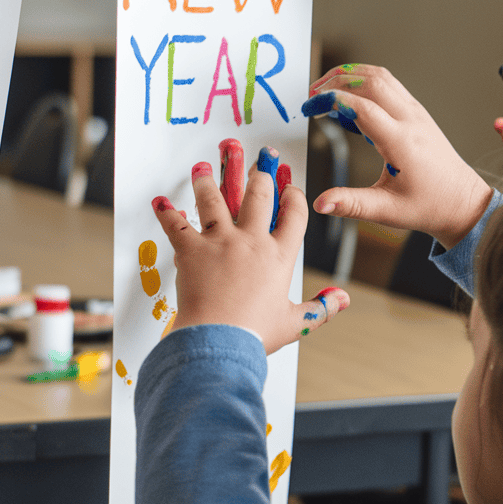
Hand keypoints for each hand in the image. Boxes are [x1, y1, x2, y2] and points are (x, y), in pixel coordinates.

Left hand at [151, 144, 348, 353]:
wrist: (218, 342)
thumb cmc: (254, 334)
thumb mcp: (294, 323)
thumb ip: (321, 308)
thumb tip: (342, 298)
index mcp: (279, 257)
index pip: (294, 216)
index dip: (294, 198)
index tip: (290, 188)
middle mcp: (251, 241)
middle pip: (257, 196)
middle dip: (258, 175)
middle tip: (255, 161)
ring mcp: (220, 242)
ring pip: (214, 200)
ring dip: (208, 181)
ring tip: (204, 167)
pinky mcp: (191, 250)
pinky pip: (176, 225)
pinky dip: (166, 214)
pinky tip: (160, 203)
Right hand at [302, 64, 492, 250]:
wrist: (463, 202)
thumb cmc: (430, 206)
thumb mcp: (387, 211)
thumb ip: (351, 205)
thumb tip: (320, 204)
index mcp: (402, 142)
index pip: (362, 107)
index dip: (332, 101)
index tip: (309, 108)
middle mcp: (411, 120)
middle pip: (371, 81)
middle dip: (336, 80)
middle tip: (312, 96)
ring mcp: (416, 113)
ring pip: (381, 77)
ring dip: (351, 76)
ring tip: (325, 91)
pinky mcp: (417, 114)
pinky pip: (389, 86)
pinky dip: (364, 84)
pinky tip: (349, 102)